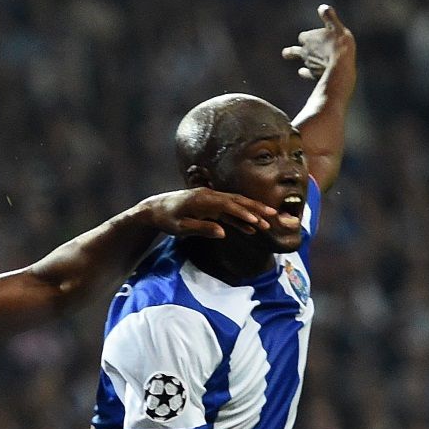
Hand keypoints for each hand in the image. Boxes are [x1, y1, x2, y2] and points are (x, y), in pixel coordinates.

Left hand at [143, 189, 276, 239]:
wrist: (154, 209)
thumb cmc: (166, 219)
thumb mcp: (180, 227)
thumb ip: (201, 228)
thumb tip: (222, 232)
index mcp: (203, 199)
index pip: (228, 205)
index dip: (243, 213)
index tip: (257, 221)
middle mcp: (210, 196)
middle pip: (237, 201)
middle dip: (256, 209)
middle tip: (274, 216)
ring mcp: (211, 200)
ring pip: (236, 205)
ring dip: (252, 213)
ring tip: (269, 222)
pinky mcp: (210, 206)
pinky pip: (228, 212)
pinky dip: (240, 219)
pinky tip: (252, 228)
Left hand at [282, 4, 354, 81]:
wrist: (340, 66)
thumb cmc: (339, 44)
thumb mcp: (336, 27)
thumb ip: (329, 17)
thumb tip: (323, 7)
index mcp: (309, 38)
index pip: (303, 36)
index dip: (307, 37)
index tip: (311, 37)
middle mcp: (305, 52)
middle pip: (294, 51)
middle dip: (292, 51)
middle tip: (286, 53)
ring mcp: (309, 64)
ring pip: (303, 61)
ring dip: (304, 60)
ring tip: (300, 64)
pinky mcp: (314, 74)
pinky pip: (307, 73)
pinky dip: (305, 72)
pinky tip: (302, 72)